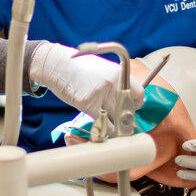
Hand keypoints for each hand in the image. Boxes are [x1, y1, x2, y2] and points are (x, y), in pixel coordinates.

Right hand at [28, 42, 143, 121]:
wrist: (56, 65)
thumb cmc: (78, 67)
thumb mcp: (102, 67)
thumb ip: (115, 81)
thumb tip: (125, 96)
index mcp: (118, 73)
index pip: (139, 94)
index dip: (135, 104)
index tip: (131, 108)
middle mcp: (112, 83)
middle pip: (127, 108)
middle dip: (125, 117)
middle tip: (121, 121)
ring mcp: (100, 94)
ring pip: (116, 118)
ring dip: (116, 126)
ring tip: (114, 129)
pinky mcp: (87, 104)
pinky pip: (102, 123)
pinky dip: (104, 130)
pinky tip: (102, 131)